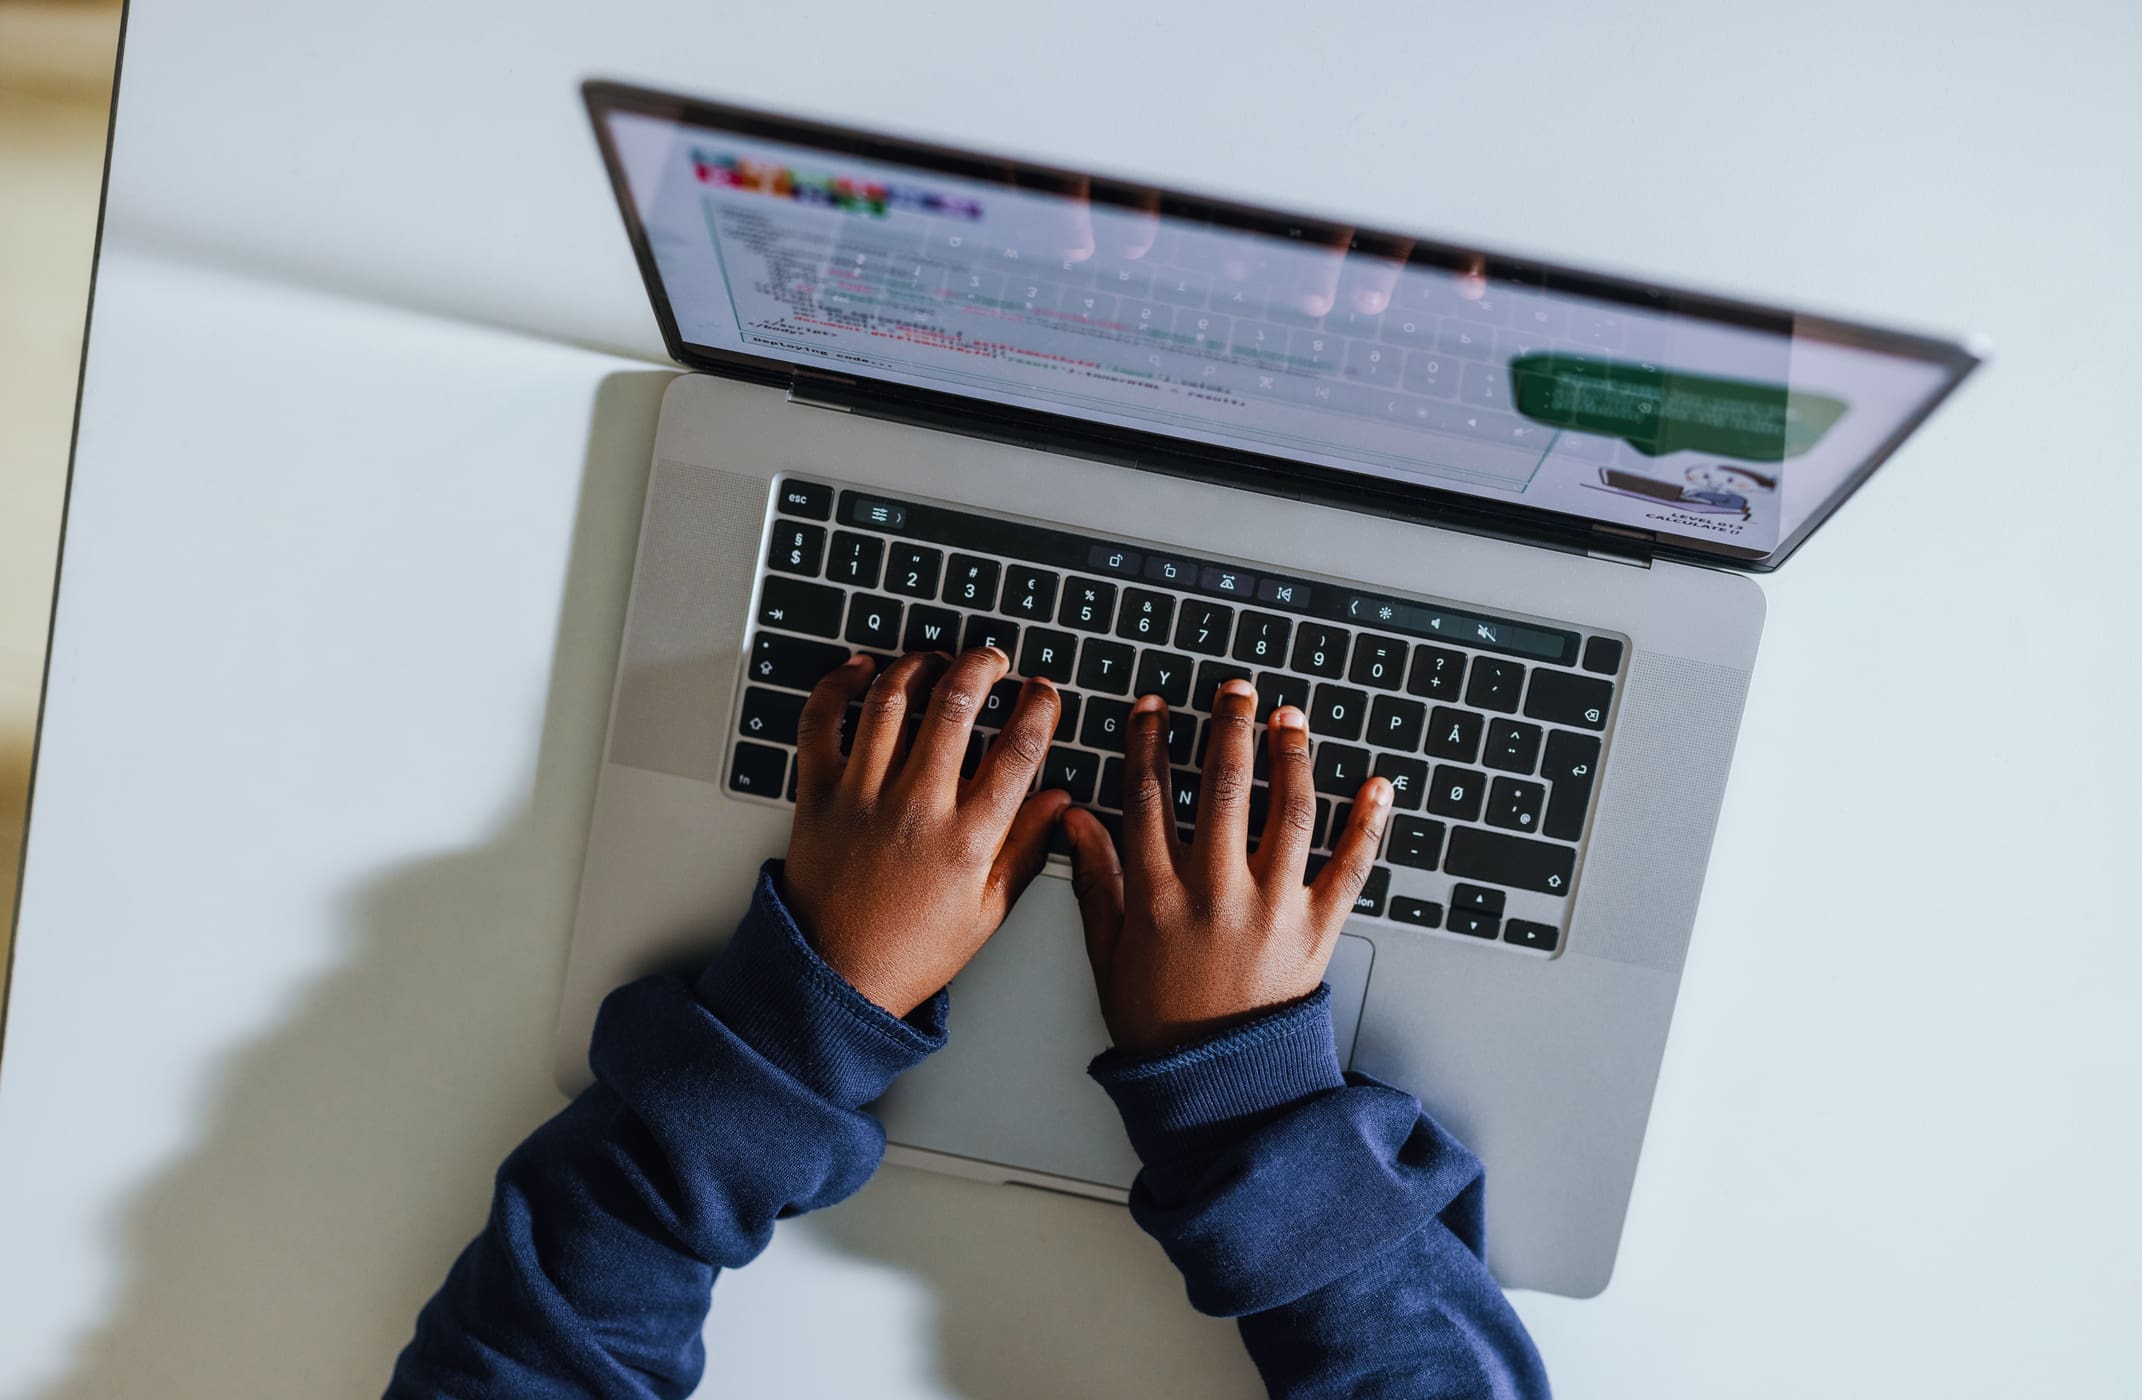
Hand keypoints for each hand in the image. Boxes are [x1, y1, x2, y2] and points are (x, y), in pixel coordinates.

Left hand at [782, 647, 1067, 1015]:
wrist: (832, 978)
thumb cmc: (911, 951)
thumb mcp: (986, 911)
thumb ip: (1025, 849)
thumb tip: (1060, 802)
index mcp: (967, 839)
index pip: (1018, 751)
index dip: (1038, 709)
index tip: (1043, 692)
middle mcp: (917, 806)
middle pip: (956, 705)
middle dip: (982, 667)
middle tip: (992, 659)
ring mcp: (863, 795)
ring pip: (893, 699)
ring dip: (920, 664)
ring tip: (936, 659)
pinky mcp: (819, 793)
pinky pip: (822, 721)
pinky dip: (840, 684)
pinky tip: (863, 669)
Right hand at [1062, 679, 1392, 1054]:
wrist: (1219, 1087)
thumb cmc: (1160, 1024)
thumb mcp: (1109, 955)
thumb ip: (1096, 882)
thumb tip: (1076, 817)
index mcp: (1158, 897)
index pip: (1149, 798)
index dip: (1149, 743)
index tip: (1153, 707)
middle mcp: (1216, 894)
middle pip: (1223, 788)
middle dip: (1228, 728)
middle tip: (1235, 690)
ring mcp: (1271, 909)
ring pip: (1288, 813)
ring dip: (1292, 756)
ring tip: (1290, 719)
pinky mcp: (1318, 931)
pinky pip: (1350, 867)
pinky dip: (1368, 823)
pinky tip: (1378, 784)